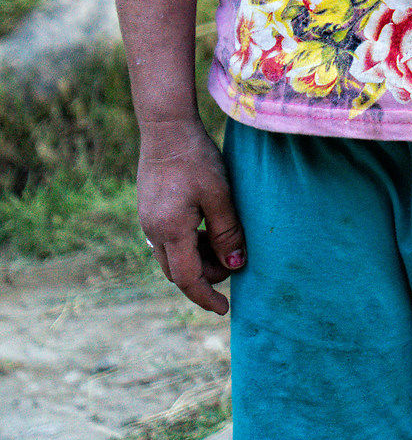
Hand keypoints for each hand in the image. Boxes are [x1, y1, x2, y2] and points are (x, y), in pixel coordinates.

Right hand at [136, 123, 245, 314]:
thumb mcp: (220, 196)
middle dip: (205, 278)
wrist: (166, 130)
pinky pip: (169, 241)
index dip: (206, 297)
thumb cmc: (197, 159)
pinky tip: (209, 231)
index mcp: (170, 231)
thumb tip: (236, 266)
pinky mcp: (150, 211)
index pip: (187, 279)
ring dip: (198, 260)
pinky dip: (190, 245)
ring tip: (227, 246)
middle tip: (235, 266)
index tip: (225, 310)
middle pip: (178, 271)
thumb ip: (227, 233)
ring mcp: (148, 221)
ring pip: (173, 257)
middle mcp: (153, 231)